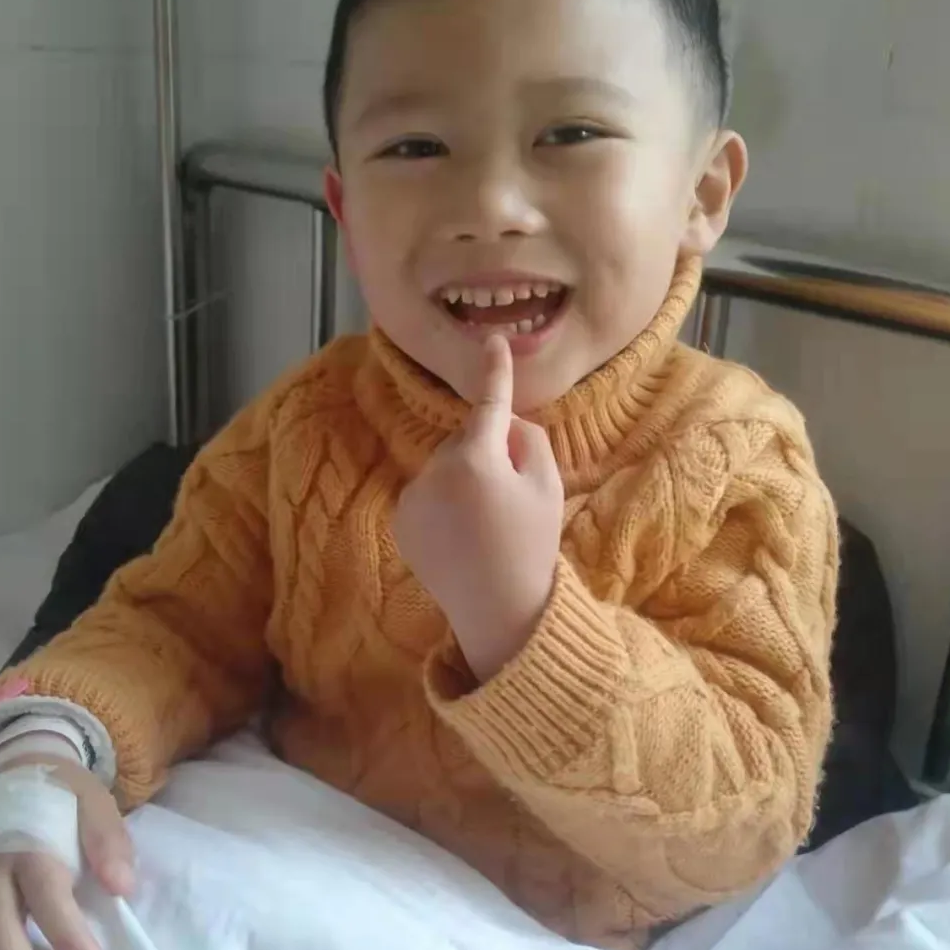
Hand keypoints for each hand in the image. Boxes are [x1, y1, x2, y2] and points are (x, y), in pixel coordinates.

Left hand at [394, 334, 563, 682]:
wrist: (498, 609)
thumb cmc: (531, 545)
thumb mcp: (547, 487)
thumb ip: (528, 441)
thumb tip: (504, 422)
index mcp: (475, 460)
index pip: (489, 405)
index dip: (494, 373)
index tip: (492, 341)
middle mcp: (434, 471)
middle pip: (467, 442)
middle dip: (488, 455)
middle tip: (511, 499)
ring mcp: (412, 497)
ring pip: (446, 468)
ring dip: (464, 480)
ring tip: (486, 525)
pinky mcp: (401, 520)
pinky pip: (428, 493)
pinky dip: (444, 504)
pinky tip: (462, 537)